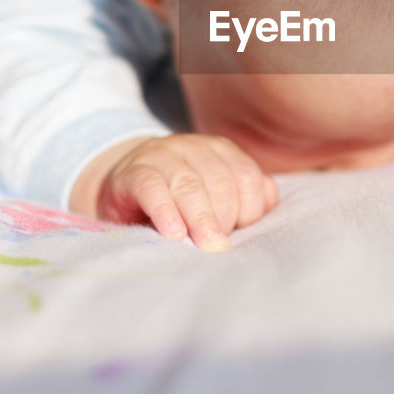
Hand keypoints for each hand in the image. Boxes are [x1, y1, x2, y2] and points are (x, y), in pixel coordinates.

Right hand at [69, 134, 278, 250]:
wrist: (125, 186)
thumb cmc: (180, 198)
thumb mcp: (213, 195)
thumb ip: (244, 197)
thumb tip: (267, 204)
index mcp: (221, 151)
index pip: (247, 175)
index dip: (249, 208)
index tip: (240, 231)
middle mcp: (194, 147)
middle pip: (220, 181)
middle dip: (225, 217)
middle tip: (219, 246)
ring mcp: (163, 155)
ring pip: (189, 184)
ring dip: (201, 218)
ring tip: (206, 246)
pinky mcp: (135, 172)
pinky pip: (153, 188)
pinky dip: (166, 212)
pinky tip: (174, 233)